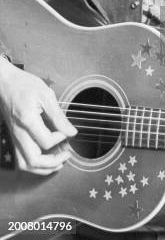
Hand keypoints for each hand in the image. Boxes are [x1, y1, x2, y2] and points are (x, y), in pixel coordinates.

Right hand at [0, 57, 76, 174]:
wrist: (4, 83)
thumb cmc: (24, 85)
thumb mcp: (46, 95)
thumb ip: (59, 116)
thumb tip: (71, 132)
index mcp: (27, 121)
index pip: (46, 142)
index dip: (60, 139)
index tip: (67, 131)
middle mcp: (18, 133)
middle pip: (33, 160)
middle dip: (52, 163)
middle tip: (66, 155)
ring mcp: (14, 137)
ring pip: (24, 164)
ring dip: (42, 168)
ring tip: (58, 163)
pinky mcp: (13, 137)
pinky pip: (20, 158)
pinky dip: (34, 163)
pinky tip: (45, 158)